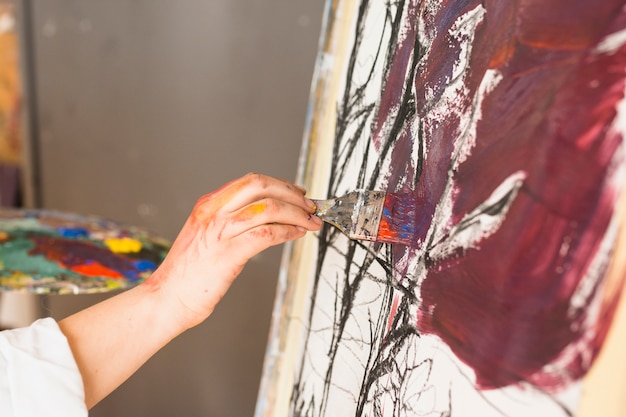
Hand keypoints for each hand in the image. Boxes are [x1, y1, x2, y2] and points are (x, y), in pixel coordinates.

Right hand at [143, 173, 321, 327]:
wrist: (166, 299)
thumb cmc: (189, 274)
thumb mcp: (207, 236)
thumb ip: (231, 223)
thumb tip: (267, 218)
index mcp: (208, 205)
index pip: (250, 181)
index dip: (279, 184)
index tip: (297, 193)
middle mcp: (213, 212)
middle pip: (260, 185)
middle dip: (291, 193)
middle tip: (309, 206)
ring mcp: (219, 232)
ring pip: (268, 208)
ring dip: (296, 213)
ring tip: (311, 222)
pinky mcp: (228, 254)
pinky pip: (267, 234)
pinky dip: (288, 231)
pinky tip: (297, 235)